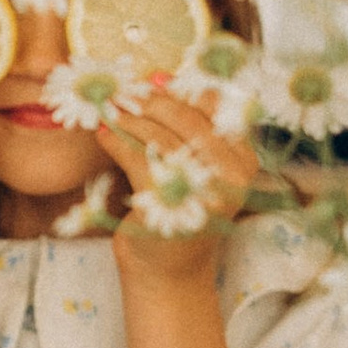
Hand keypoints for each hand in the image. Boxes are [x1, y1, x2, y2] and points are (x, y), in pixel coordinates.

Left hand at [102, 77, 260, 279]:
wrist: (166, 271)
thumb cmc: (176, 210)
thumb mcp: (193, 167)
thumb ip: (187, 127)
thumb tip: (157, 76)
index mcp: (244, 160)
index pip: (216, 107)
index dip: (181, 88)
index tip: (152, 79)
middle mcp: (232, 177)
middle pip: (188, 119)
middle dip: (151, 101)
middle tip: (123, 92)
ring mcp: (202, 193)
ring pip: (161, 138)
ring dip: (130, 119)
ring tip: (109, 111)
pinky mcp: (169, 207)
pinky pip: (137, 159)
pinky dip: (116, 141)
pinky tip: (103, 134)